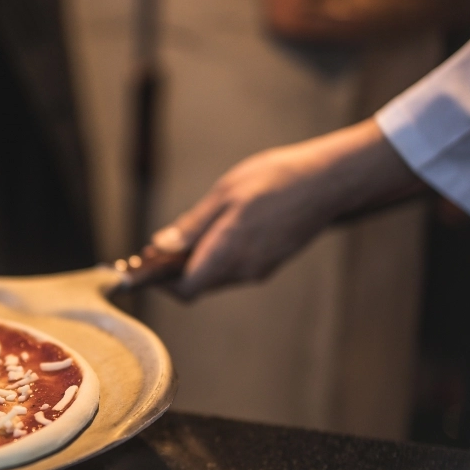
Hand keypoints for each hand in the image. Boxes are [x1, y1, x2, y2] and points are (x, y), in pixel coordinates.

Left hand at [152, 119, 421, 299]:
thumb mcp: (225, 194)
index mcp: (230, 252)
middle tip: (151, 250)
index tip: (140, 269)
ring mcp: (258, 269)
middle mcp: (244, 270)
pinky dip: (213, 258)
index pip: (185, 289)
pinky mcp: (267, 263)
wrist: (328, 182)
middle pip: (196, 285)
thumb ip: (192, 226)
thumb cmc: (276, 180)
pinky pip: (230, 269)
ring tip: (178, 239)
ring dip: (192, 264)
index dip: (159, 282)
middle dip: (171, 272)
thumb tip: (160, 248)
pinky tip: (210, 234)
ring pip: (213, 277)